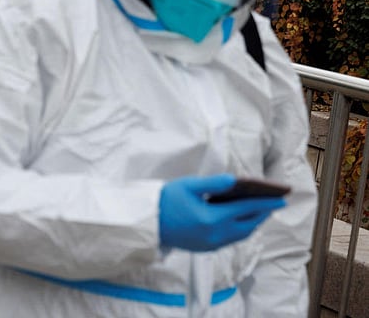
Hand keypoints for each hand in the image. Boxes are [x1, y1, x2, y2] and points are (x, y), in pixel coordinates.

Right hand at [158, 174, 285, 251]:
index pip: (246, 210)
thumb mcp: (187, 186)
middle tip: (274, 204)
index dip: (265, 203)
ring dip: (253, 224)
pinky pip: (230, 240)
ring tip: (260, 213)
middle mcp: (215, 235)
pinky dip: (240, 230)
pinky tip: (240, 222)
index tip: (281, 198)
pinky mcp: (205, 248)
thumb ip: (213, 183)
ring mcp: (210, 244)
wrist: (147, 223)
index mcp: (212, 218)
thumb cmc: (165, 200)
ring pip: (240, 235)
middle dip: (263, 215)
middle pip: (248, 225)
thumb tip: (235, 180)